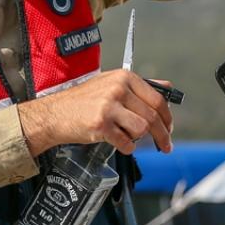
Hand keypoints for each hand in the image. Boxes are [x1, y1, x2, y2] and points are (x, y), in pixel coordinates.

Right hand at [18, 70, 172, 155]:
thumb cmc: (83, 100)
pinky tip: (119, 143)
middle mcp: (118, 89)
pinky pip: (126, 142)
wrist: (55, 113)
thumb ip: (139, 87)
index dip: (167, 116)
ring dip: (138, 138)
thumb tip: (168, 88)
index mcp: (124, 77)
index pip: (157, 98)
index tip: (169, 127)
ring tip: (126, 136)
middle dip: (162, 134)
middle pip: (152, 116)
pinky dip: (126, 147)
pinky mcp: (101, 125)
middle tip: (166, 145)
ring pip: (141, 129)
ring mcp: (109, 106)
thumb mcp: (111, 84)